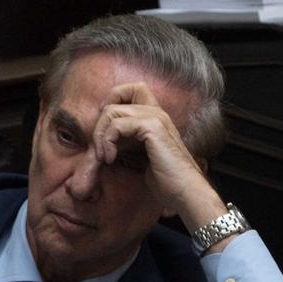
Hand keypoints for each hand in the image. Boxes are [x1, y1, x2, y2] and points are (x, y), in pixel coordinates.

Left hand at [93, 82, 226, 230]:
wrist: (183, 191)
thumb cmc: (164, 180)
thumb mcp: (138, 156)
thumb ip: (125, 142)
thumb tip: (98, 141)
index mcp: (154, 116)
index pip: (130, 89)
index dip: (111, 102)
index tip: (104, 130)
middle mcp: (156, 112)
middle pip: (115, 98)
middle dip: (100, 125)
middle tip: (100, 150)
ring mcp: (155, 117)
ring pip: (111, 111)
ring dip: (100, 136)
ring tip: (104, 157)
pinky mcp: (152, 127)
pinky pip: (117, 125)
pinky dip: (107, 142)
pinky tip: (111, 159)